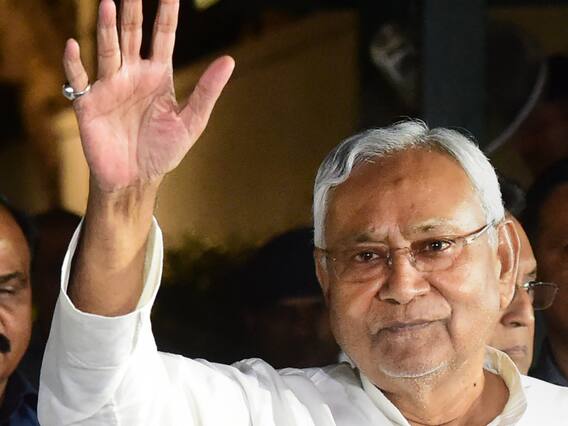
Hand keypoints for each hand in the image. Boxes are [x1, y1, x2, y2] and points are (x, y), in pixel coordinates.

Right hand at [63, 0, 233, 192]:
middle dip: (132, 12)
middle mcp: (133, 75)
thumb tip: (229, 60)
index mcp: (158, 76)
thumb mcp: (191, 122)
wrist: (135, 179)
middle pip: (131, 35)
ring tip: (109, 4)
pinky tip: (74, 45)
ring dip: (107, 28)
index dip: (166, 14)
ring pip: (108, 50)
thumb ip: (207, 91)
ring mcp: (110, 86)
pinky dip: (75, 62)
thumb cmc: (163, 151)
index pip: (163, 37)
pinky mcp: (89, 103)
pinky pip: (80, 78)